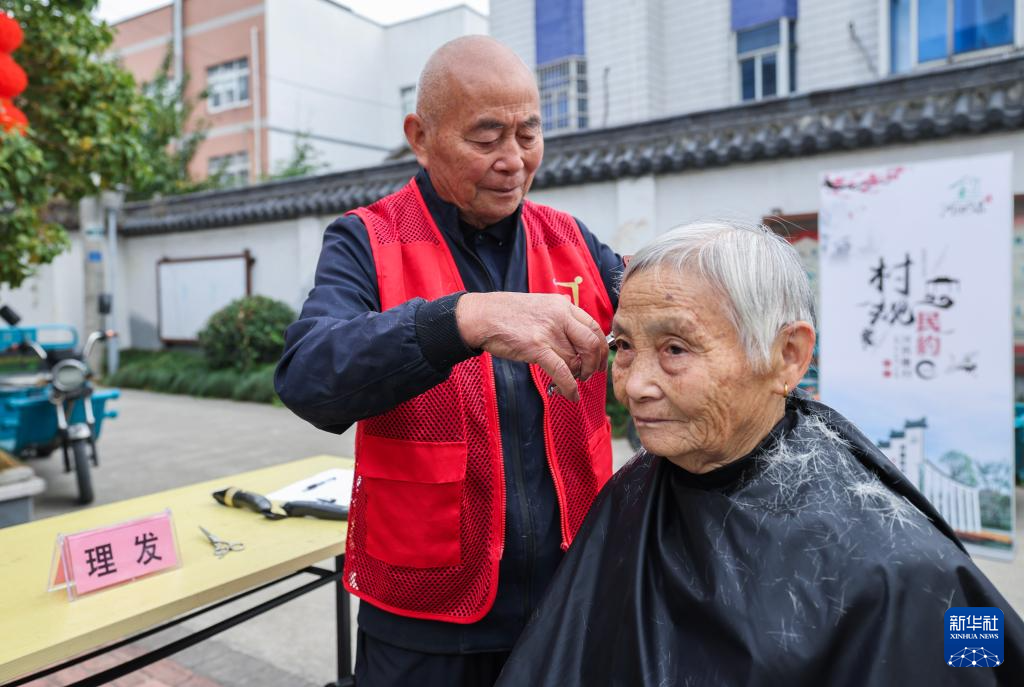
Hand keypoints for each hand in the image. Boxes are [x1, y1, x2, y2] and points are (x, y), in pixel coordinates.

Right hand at [456, 292, 607, 401]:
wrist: (481, 316)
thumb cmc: (506, 313)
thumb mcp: (539, 306)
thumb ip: (559, 317)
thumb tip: (575, 338)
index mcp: (562, 305)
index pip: (594, 327)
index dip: (601, 347)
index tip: (599, 360)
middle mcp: (560, 316)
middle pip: (592, 344)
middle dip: (595, 363)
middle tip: (590, 375)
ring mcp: (549, 332)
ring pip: (576, 360)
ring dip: (577, 376)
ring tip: (570, 382)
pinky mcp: (536, 347)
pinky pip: (562, 371)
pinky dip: (570, 387)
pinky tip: (571, 395)